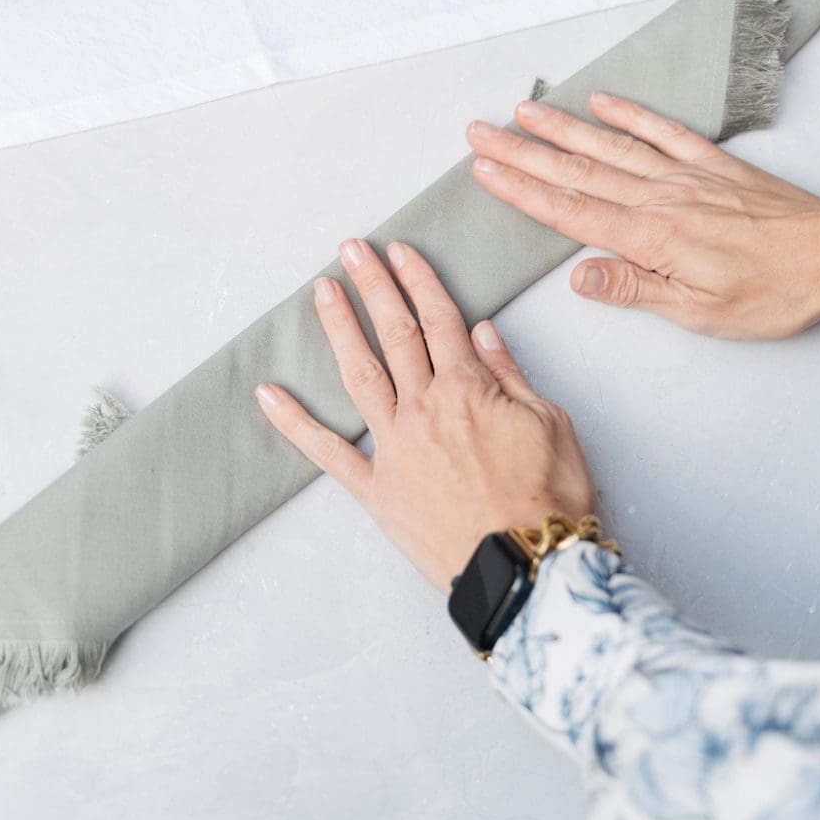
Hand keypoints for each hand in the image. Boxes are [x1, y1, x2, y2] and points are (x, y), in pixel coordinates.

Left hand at [255, 240, 594, 592]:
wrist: (527, 569)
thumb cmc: (549, 502)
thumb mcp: (551, 424)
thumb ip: (510, 375)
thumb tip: (482, 332)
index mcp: (469, 389)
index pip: (439, 319)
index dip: (419, 280)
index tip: (400, 252)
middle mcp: (424, 409)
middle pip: (395, 333)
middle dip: (373, 286)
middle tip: (351, 250)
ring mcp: (395, 448)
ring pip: (359, 375)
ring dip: (339, 328)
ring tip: (322, 291)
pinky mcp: (377, 490)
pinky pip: (328, 452)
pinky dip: (295, 423)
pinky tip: (268, 395)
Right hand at [468, 93, 819, 341]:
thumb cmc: (775, 291)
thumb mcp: (700, 311)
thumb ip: (635, 288)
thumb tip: (578, 276)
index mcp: (651, 238)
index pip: (570, 211)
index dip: (522, 190)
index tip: (484, 171)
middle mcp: (661, 198)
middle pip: (577, 172)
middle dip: (523, 152)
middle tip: (480, 132)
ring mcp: (686, 176)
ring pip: (611, 147)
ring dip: (562, 128)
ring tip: (523, 111)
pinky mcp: (713, 166)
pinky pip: (663, 132)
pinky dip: (630, 116)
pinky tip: (602, 103)